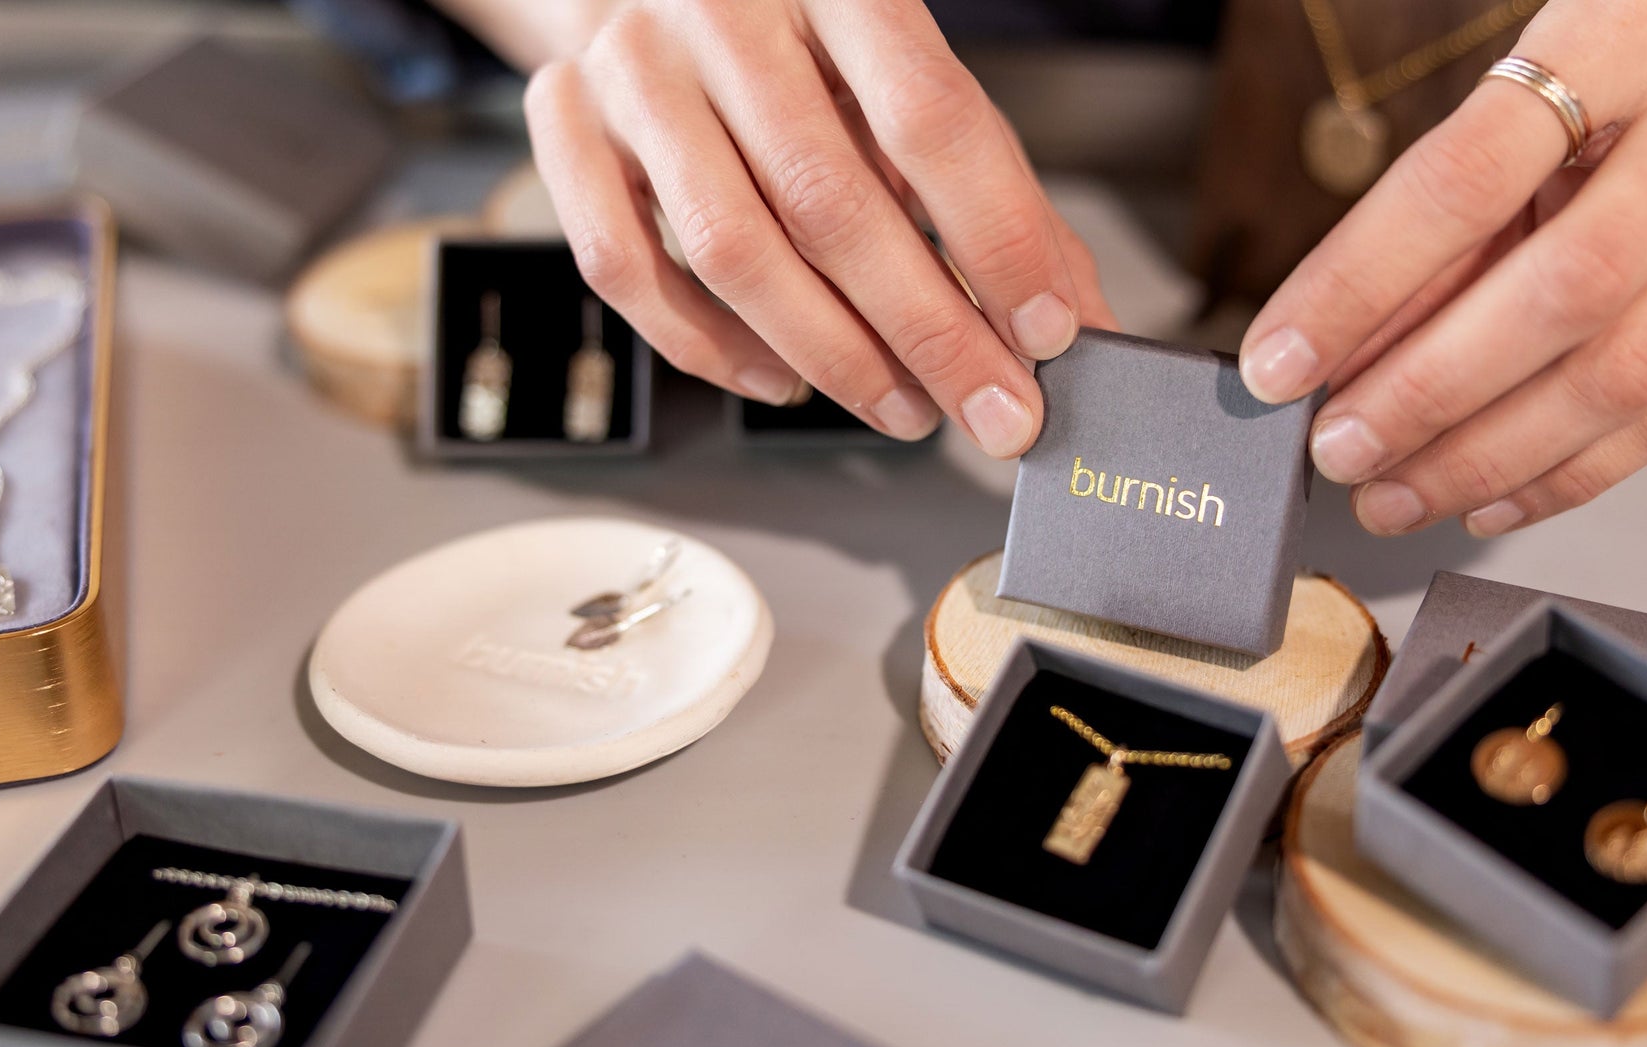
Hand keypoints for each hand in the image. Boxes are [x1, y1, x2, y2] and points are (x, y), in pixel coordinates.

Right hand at [523, 0, 1116, 454]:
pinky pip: (628, 272)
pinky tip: (787, 381)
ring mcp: (632, 70)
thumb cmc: (805, 46)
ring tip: (904, 405)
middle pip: (830, 201)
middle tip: (991, 407)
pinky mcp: (567, 129)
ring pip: (731, 250)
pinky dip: (715, 350)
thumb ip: (994, 191)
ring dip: (832, 355)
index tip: (1046, 330)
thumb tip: (1079, 321)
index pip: (930, 115)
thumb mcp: (909, 85)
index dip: (996, 235)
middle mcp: (722, 10)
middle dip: (928, 331)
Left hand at [1240, 0, 1646, 536]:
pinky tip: (1488, 496)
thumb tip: (1323, 356)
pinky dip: (1566, 475)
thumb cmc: (1630, 70)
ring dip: (1487, 458)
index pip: (1464, 180)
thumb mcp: (1512, 110)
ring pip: (1623, 375)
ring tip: (1396, 491)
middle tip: (1341, 448)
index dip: (1358, 285)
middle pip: (1561, 294)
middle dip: (1427, 395)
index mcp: (1625, 37)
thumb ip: (1425, 229)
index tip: (1280, 363)